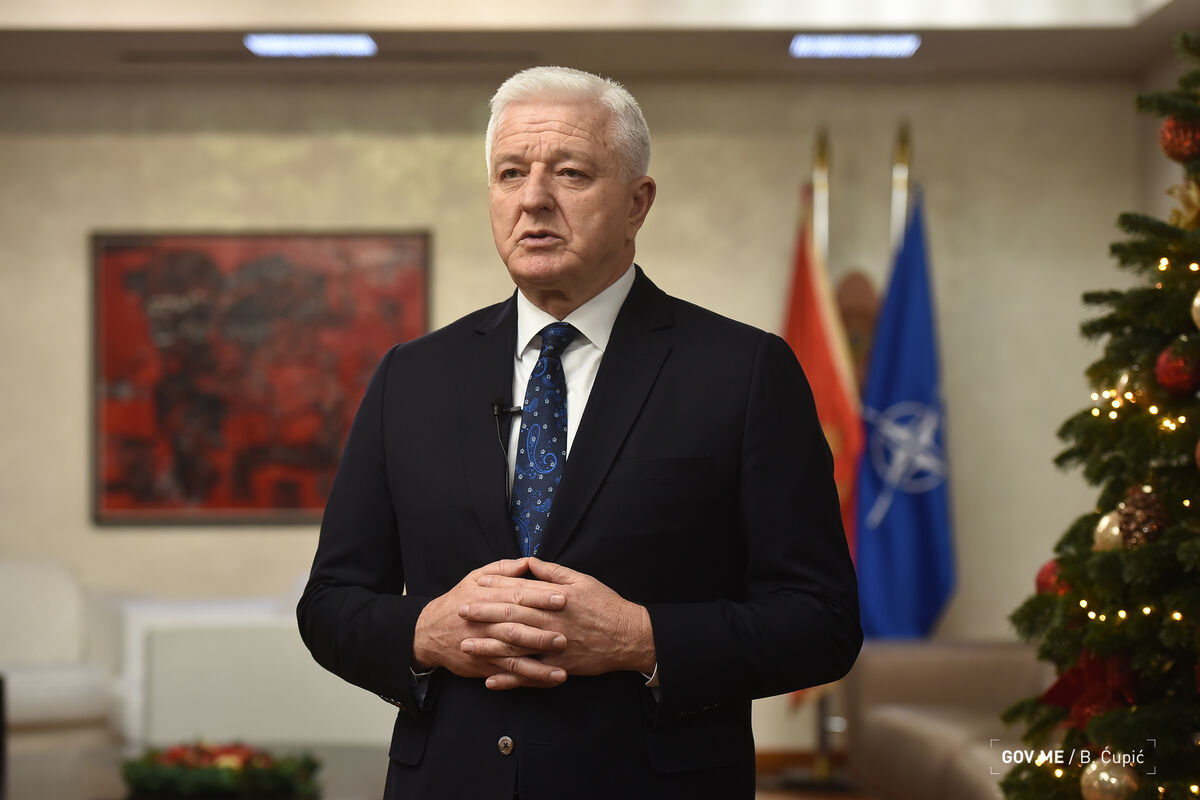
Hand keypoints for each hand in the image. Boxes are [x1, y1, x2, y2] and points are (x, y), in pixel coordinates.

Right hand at [412, 558, 567, 686]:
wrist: (428, 633)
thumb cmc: (457, 601)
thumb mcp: (474, 578)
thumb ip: (503, 569)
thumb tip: (528, 561)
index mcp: (487, 598)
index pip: (517, 596)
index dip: (540, 598)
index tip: (562, 598)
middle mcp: (486, 624)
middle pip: (516, 629)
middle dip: (541, 634)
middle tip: (566, 636)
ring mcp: (485, 648)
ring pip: (514, 659)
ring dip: (538, 667)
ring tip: (562, 671)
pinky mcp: (485, 666)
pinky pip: (509, 675)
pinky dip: (529, 680)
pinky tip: (548, 681)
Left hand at [461, 558, 655, 689]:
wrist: (628, 636)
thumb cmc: (605, 605)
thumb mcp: (582, 580)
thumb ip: (552, 572)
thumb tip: (529, 561)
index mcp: (554, 600)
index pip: (518, 591)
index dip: (495, 587)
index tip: (475, 584)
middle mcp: (550, 623)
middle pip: (510, 617)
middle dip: (483, 614)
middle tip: (461, 611)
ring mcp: (553, 648)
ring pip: (514, 648)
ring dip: (488, 647)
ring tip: (466, 645)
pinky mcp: (558, 668)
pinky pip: (529, 676)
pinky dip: (509, 679)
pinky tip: (490, 680)